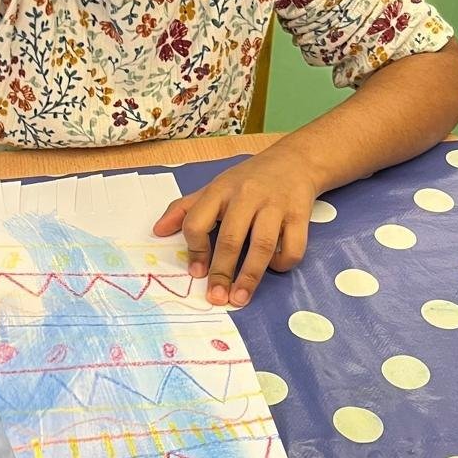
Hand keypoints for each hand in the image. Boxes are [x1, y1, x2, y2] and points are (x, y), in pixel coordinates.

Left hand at [153, 148, 319, 306]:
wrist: (295, 160)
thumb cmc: (249, 180)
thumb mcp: (215, 187)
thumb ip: (185, 208)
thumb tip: (157, 231)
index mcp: (220, 190)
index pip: (197, 221)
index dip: (194, 250)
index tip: (196, 273)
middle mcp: (247, 196)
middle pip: (230, 238)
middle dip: (221, 272)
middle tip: (216, 298)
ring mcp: (275, 205)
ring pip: (263, 245)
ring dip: (250, 276)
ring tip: (240, 298)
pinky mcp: (300, 215)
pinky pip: (292, 247)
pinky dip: (282, 263)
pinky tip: (274, 267)